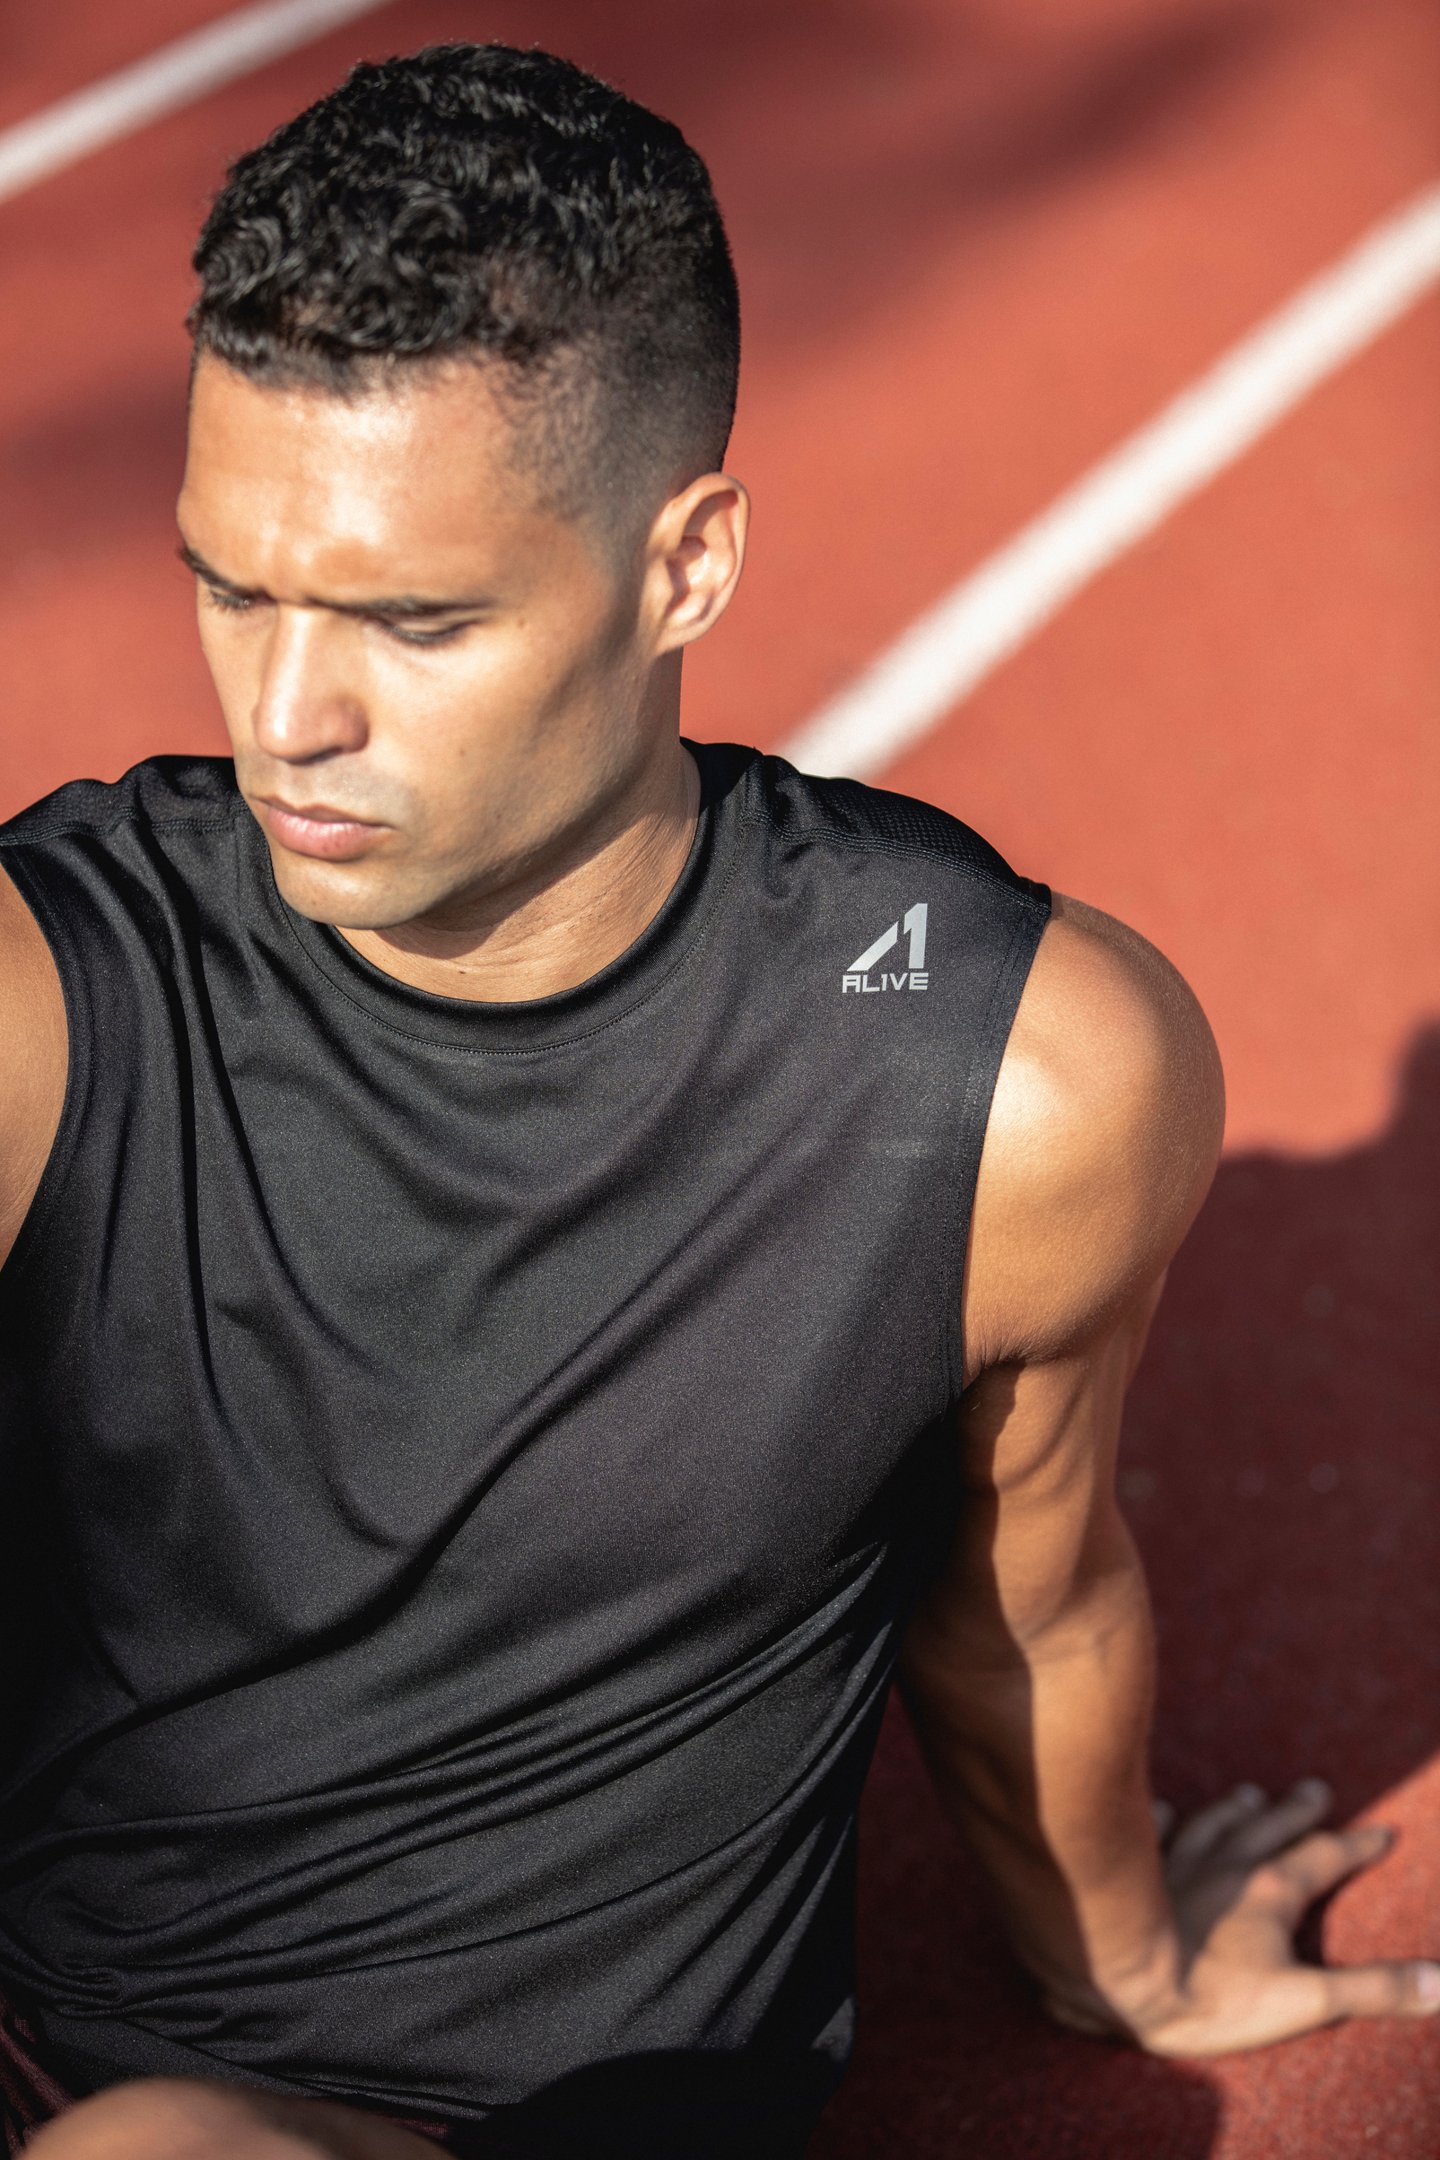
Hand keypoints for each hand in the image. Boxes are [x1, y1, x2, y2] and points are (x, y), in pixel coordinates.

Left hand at [1123, 1780, 1439, 2055]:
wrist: (1117, 1974)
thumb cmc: (1209, 1994)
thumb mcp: (1305, 2001)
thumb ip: (1371, 1990)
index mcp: (1272, 1889)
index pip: (1325, 1858)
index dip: (1357, 1846)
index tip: (1384, 1830)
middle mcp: (1227, 1863)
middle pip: (1270, 1827)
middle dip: (1298, 1810)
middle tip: (1317, 1788)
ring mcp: (1178, 1861)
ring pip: (1214, 1823)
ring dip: (1236, 1808)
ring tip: (1249, 1794)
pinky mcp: (1135, 1868)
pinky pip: (1152, 1833)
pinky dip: (1162, 1819)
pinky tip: (1164, 1808)